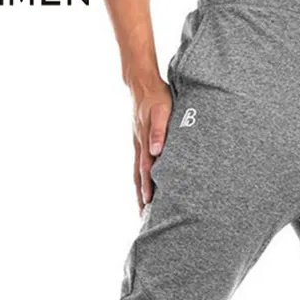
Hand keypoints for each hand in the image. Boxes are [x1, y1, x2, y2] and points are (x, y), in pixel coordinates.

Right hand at [132, 77, 171, 213]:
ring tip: (142, 207)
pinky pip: (139, 165)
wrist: (142, 83)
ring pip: (138, 173)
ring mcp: (138, 144)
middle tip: (143, 216)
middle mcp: (140, 146)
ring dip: (139, 190)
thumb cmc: (156, 97)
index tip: (148, 204)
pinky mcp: (140, 141)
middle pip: (139, 177)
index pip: (146, 171)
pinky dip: (140, 178)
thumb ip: (159, 131)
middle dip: (141, 196)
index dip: (147, 188)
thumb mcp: (161, 111)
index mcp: (145, 142)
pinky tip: (143, 186)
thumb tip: (156, 151)